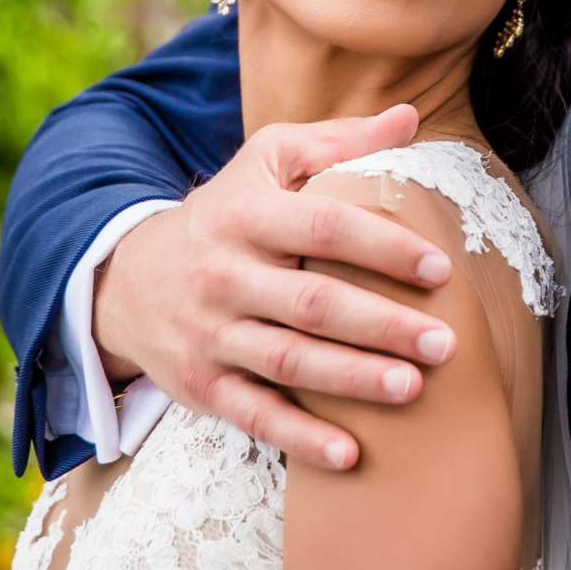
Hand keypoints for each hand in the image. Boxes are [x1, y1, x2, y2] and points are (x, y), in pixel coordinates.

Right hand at [93, 104, 457, 469]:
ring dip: (352, 379)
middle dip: (381, 324)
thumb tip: (411, 115)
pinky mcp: (203, 385)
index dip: (381, 246)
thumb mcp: (265, 162)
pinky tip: (351, 454)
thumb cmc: (224, 213)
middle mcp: (225, 275)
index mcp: (246, 215)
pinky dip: (300, 438)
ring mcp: (211, 334)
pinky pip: (255, 414)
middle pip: (311, 302)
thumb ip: (339, 141)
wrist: (125, 279)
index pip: (321, 226)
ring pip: (287, 361)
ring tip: (413, 389)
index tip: (439, 268)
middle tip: (444, 343)